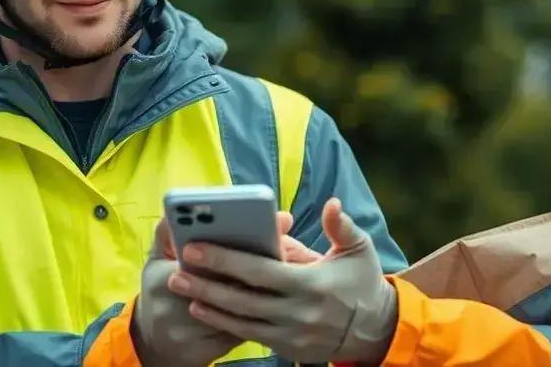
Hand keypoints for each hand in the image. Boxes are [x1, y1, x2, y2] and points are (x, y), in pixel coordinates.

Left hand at [167, 198, 397, 364]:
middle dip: (206, 284)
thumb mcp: (360, 250)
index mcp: (311, 285)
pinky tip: (201, 308)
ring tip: (180, 287)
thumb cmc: (361, 282)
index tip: (197, 247)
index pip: (260, 271)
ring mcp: (290, 333)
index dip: (226, 261)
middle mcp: (297, 312)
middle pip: (242, 299)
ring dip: (207, 304)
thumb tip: (332, 203)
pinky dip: (222, 322)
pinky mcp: (285, 346)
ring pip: (240, 320)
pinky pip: (247, 334)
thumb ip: (342, 226)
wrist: (375, 331)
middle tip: (175, 269)